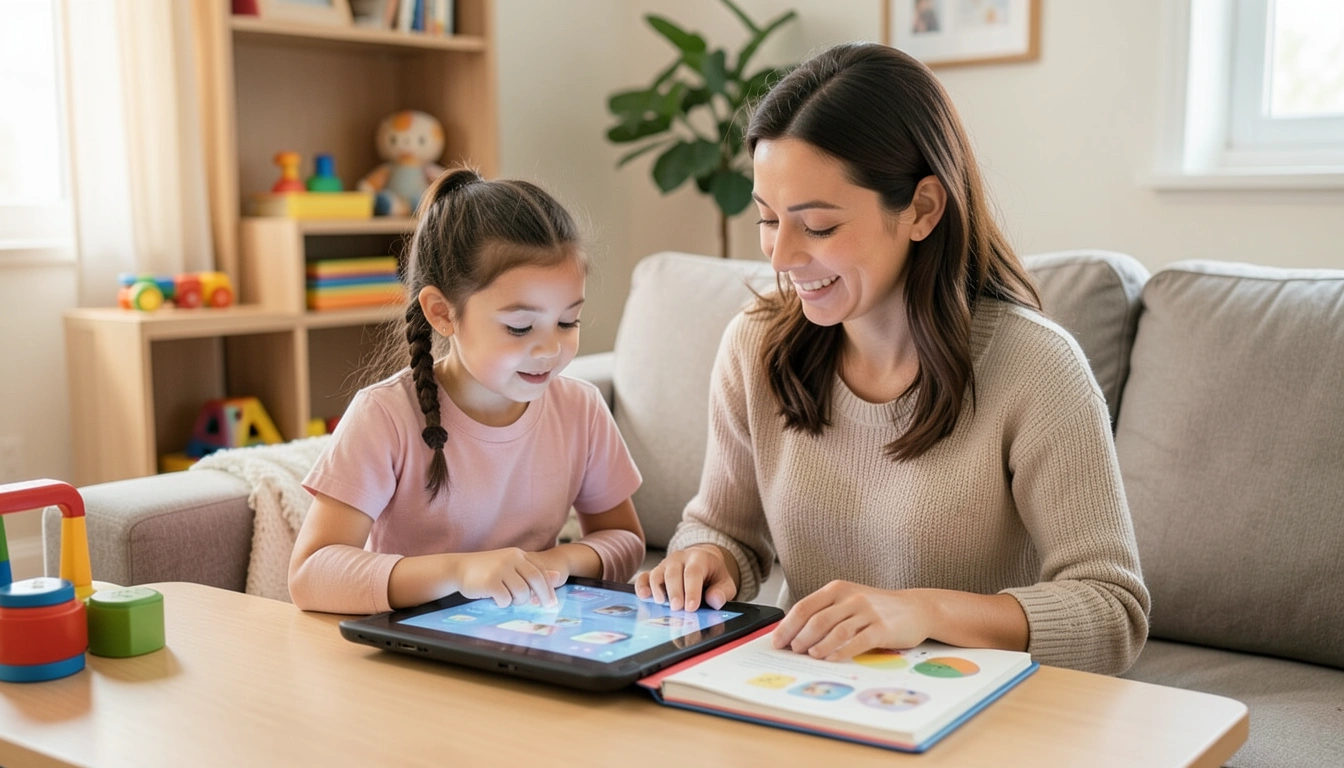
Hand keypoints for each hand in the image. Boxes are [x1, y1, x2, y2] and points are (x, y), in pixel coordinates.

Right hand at [451, 548, 564, 607]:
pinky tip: (495, 599)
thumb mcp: (510, 567)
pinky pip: (505, 599)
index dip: (548, 587)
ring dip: (518, 601)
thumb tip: (558, 576)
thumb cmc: (486, 570)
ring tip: (508, 599)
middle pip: (535, 580)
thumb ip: (531, 571)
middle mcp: (511, 558)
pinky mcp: (490, 581)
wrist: (458, 568)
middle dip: (544, 596)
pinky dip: (503, 603)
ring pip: (522, 592)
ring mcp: (500, 569)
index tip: (552, 601)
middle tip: (547, 607)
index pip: (540, 570)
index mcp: (518, 554)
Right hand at [634, 545, 736, 610]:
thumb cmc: (713, 575)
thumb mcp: (725, 582)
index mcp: (699, 558)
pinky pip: (644, 577)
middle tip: (677, 608)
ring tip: (661, 604)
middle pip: (673, 573)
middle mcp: (679, 558)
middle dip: (674, 592)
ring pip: (657, 574)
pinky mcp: (655, 572)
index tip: (691, 607)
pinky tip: (644, 596)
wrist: (702, 561)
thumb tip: (714, 600)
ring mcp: (665, 564)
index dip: (692, 590)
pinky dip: (642, 586)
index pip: (693, 572)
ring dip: (657, 590)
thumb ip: (722, 592)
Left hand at [772, 581, 933, 660]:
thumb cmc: (877, 608)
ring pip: (836, 629)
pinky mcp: (882, 628)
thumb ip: (826, 612)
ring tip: (809, 655)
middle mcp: (851, 597)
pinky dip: (842, 651)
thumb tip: (795, 634)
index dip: (788, 625)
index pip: (805, 606)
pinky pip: (858, 640)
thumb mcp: (849, 601)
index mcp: (837, 589)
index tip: (777, 641)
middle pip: (817, 618)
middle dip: (799, 636)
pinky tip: (832, 659)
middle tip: (791, 650)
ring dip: (818, 644)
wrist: (916, 609)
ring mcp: (868, 611)